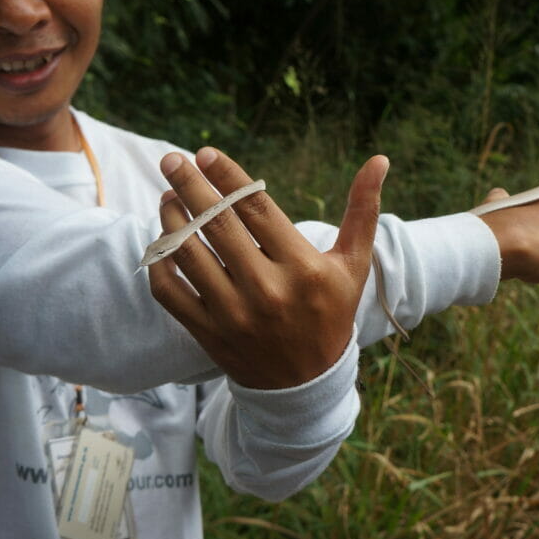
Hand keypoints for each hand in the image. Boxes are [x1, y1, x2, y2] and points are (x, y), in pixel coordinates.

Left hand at [149, 147, 387, 388]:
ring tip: (168, 198)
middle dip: (189, 185)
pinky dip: (159, 264)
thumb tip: (379, 159)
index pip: (255, 209)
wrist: (307, 384)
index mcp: (303, 268)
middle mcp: (267, 290)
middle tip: (171, 160)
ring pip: (188, 254)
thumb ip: (362, 211)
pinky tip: (162, 242)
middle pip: (217, 224)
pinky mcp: (208, 333)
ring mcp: (234, 314)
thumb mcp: (353, 266)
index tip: (205, 153)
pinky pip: (170, 292)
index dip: (227, 176)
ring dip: (171, 219)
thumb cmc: (331, 313)